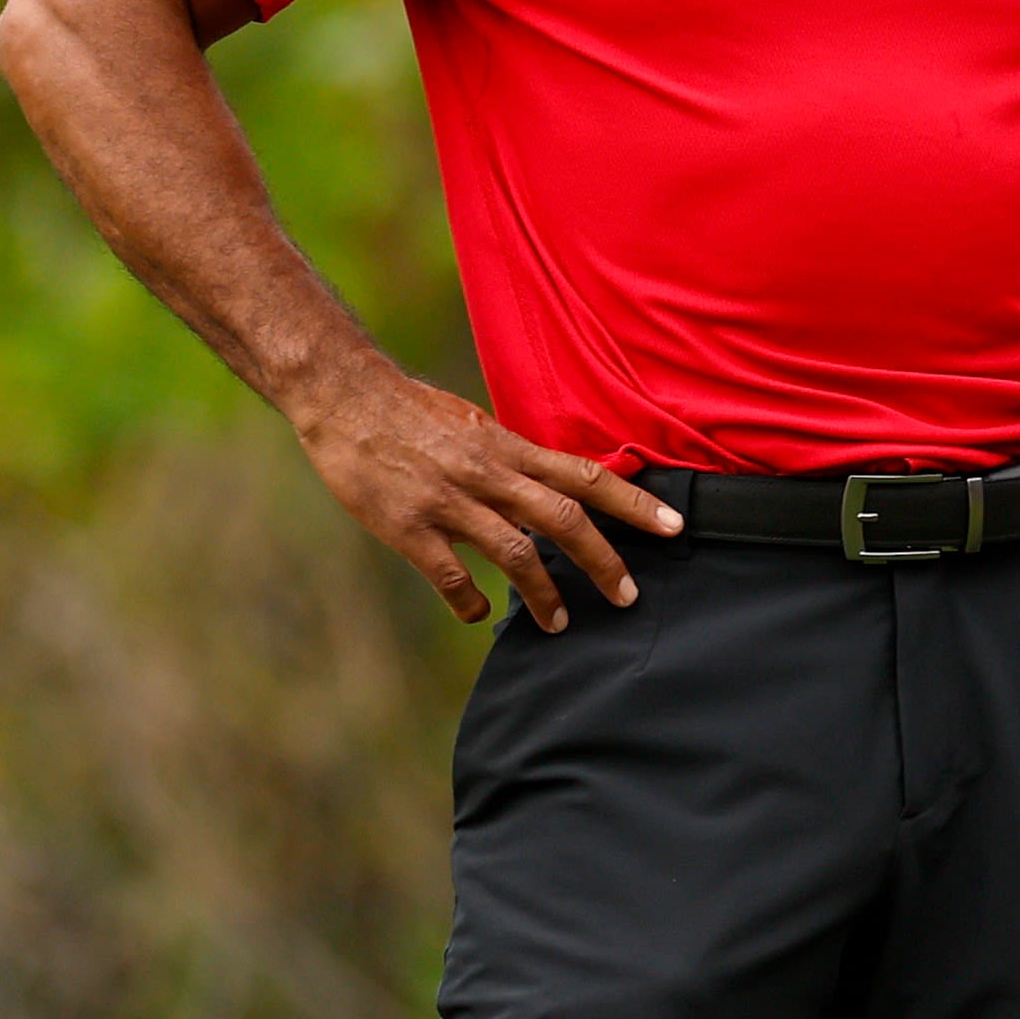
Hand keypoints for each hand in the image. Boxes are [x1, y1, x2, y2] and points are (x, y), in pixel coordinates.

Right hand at [289, 360, 680, 632]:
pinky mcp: (407, 526)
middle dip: (602, 560)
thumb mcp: (477, 425)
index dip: (635, 502)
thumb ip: (515, 459)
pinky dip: (469, 600)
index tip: (673, 526)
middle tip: (628, 596)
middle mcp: (489, 473)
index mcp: (509, 447)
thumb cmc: (413, 412)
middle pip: (564, 518)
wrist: (346, 396)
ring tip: (559, 621)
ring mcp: (449, 501)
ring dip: (543, 592)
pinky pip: (449, 574)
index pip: (587, 475)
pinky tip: (477, 613)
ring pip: (515, 552)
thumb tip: (553, 486)